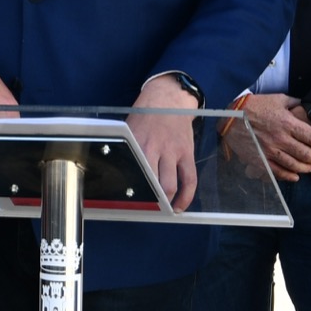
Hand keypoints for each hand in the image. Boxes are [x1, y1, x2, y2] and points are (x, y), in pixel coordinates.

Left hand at [131, 74, 199, 211]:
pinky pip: (190, 179)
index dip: (130, 191)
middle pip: (151, 183)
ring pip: (170, 185)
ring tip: (164, 211)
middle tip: (146, 211)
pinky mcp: (187, 153)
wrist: (169, 99)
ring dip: (167, 202)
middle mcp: (153, 149)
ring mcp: (172, 152)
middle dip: (149, 201)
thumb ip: (129, 152)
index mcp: (136, 144)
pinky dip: (187, 196)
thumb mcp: (130, 131)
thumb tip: (121, 175)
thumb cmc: (145, 116)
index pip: (132, 172)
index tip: (126, 205)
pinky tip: (181, 206)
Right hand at [243, 94, 310, 180]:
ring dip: (306, 168)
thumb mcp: (276, 99)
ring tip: (310, 167)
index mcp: (287, 123)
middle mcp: (281, 138)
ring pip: (295, 165)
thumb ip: (293, 102)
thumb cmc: (254, 106)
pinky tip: (295, 176)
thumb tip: (305, 105)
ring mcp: (271, 151)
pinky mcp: (261, 159)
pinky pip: (279, 172)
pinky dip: (289, 176)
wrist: (230, 118)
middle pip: (306, 154)